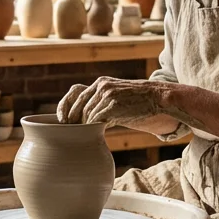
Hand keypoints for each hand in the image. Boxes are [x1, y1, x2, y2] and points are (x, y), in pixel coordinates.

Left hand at [55, 77, 184, 133]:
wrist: (157, 97)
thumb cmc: (137, 101)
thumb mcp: (117, 95)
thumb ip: (101, 101)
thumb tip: (85, 119)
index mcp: (100, 82)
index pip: (74, 92)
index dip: (64, 106)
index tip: (61, 120)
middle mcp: (101, 86)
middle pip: (78, 105)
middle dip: (72, 120)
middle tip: (70, 132)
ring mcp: (107, 95)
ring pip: (86, 114)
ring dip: (85, 126)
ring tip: (85, 135)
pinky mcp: (113, 105)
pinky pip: (97, 119)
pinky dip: (94, 127)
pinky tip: (98, 133)